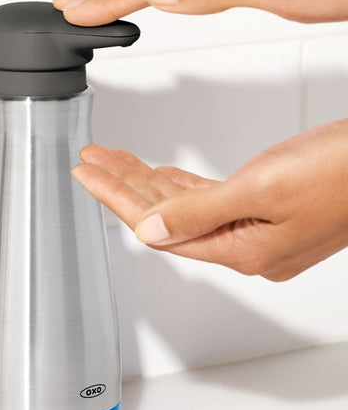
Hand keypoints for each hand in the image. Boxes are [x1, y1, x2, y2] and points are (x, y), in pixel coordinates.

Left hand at [71, 118, 347, 280]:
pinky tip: (162, 173)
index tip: (88, 174)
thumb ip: (200, 212)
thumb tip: (151, 229)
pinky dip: (181, 184)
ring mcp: (254, 229)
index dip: (116, 197)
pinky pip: (209, 199)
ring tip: (116, 159)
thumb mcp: (262, 190)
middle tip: (94, 161)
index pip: (156, 226)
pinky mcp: (264, 209)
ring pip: (185, 205)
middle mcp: (242, 245)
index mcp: (239, 249)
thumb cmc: (343, 173)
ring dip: (149, 180)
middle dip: (125, 184)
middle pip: (166, 216)